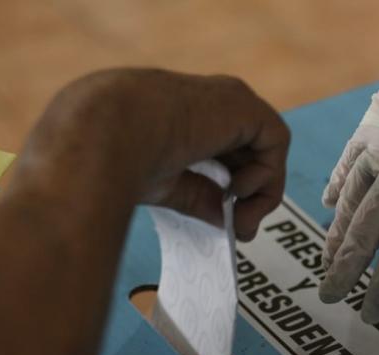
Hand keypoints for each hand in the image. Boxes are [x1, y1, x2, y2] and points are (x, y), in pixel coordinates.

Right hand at [16, 69, 289, 239]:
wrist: (104, 135)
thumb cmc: (116, 158)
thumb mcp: (166, 184)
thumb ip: (201, 197)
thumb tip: (232, 223)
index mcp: (184, 117)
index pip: (224, 152)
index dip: (231, 187)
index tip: (226, 220)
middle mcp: (210, 105)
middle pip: (250, 153)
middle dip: (252, 194)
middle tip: (240, 228)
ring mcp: (228, 101)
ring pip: (267, 149)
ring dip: (262, 192)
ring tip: (239, 218)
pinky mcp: (244, 105)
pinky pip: (275, 141)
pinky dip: (266, 173)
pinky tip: (236, 190)